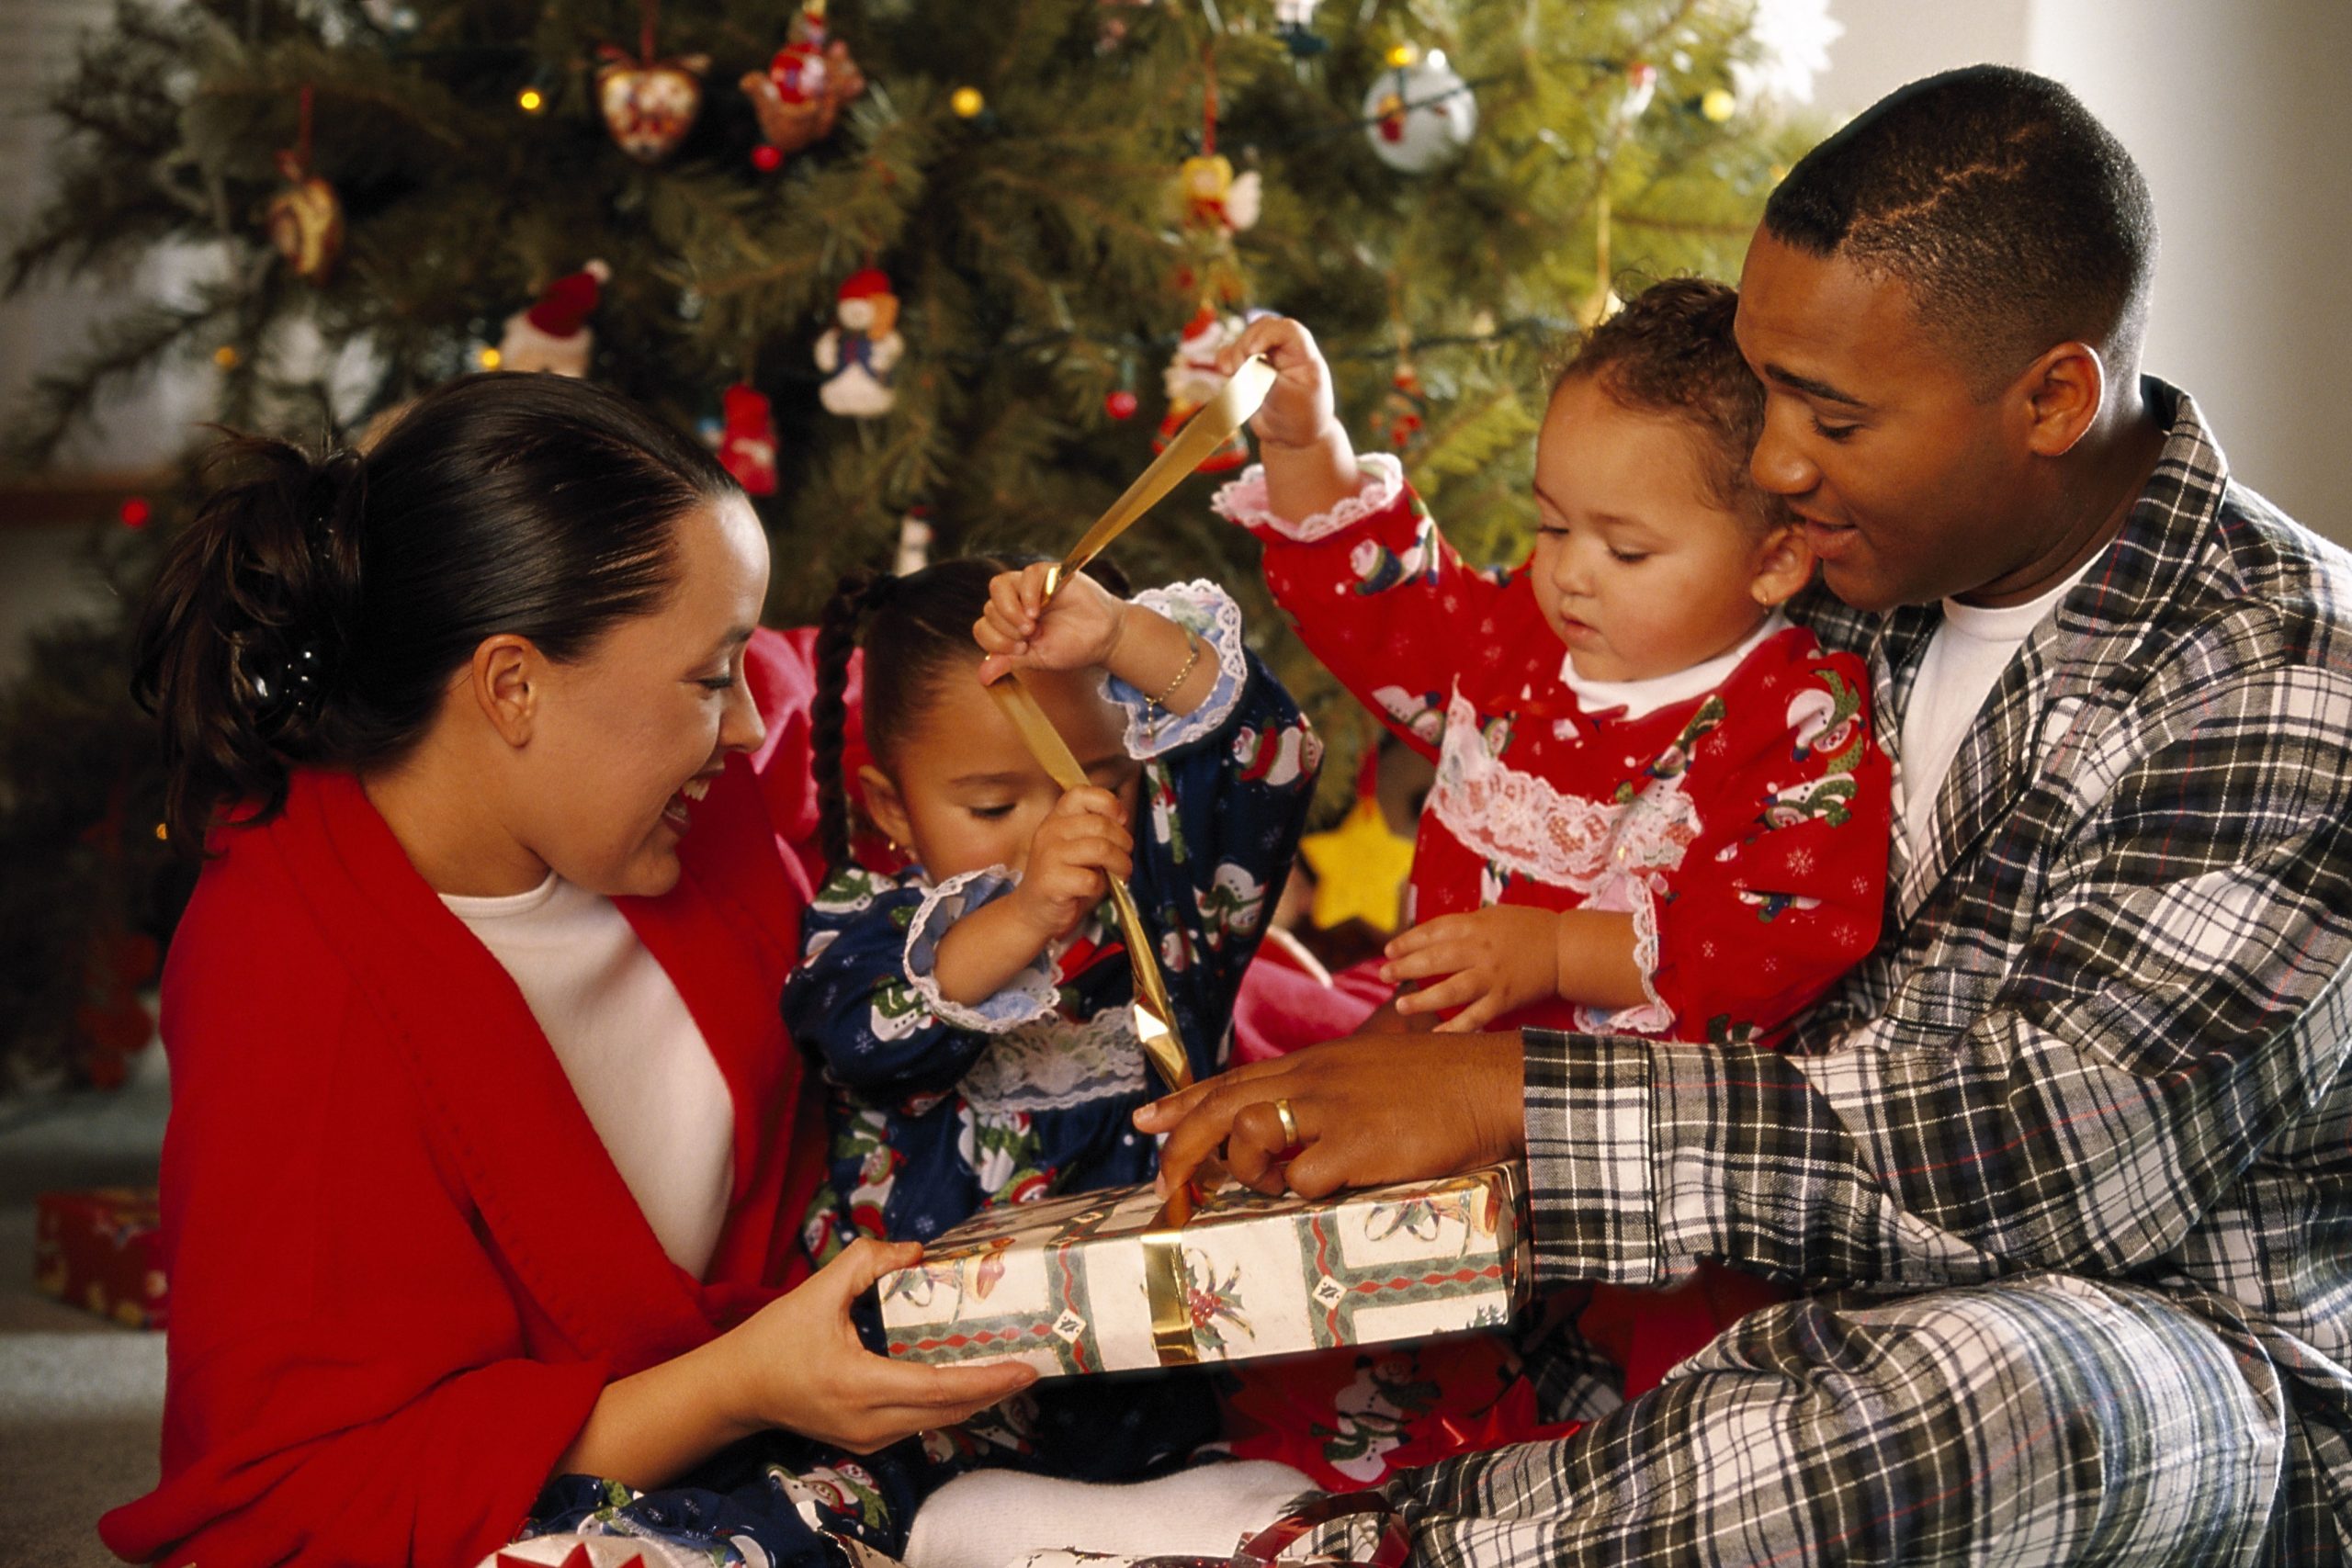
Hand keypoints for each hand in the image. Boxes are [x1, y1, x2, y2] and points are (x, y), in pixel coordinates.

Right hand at [724, 1238, 1037, 1453]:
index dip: (987, 1379)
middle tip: (1031, 1363)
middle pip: (949, 1411)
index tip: (1025, 1367)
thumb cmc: (774, 1340)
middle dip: (994, 1390)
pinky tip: (966, 1378)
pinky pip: (920, 1423)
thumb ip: (867, 1262)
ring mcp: (868, 1438)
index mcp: (859, 1385)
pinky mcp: (866, 1441)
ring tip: (1007, 1368)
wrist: (737, 1390)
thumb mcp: (817, 1291)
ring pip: (937, 1421)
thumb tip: (917, 1250)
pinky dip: (948, 1402)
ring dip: (974, 1397)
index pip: (938, 1387)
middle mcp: (869, 1421)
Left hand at [976, 563, 1126, 684]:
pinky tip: (1038, 610)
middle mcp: (1014, 603)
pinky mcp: (1047, 574)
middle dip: (1006, 629)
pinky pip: (1026, 575)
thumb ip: (1010, 662)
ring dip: (1010, 610)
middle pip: (989, 608)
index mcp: (1008, 625)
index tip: (1020, 650)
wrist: (1103, 638)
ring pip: (999, 586)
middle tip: (1030, 637)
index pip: (982, 627)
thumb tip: (982, 677)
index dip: (994, 641)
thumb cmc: (1071, 647)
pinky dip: (1027, 594)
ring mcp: (1028, 586)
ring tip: (1031, 625)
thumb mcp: (1037, 659)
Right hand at [1009, 786, 1133, 940]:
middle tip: (1125, 857)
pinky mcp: (1052, 881)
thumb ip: (1097, 831)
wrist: (1034, 911)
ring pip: (1101, 849)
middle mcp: (1050, 831)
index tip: (1121, 820)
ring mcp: (1049, 856)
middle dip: (1124, 842)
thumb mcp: (1078, 846)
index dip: (1108, 803)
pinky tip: (1094, 889)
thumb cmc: (1064, 877)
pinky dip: (1101, 886)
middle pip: (1101, 824)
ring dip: (1120, 864)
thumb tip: (1123, 822)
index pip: (1081, 794)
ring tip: (1121, 874)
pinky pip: (1091, 879)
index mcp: (1057, 818)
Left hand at [1133, 1031, 1524, 1200]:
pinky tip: (1326, 1189)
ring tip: (1272, 1183)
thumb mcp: (1369, 1070)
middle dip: (1182, 1146)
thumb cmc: (1440, 1083)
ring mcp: (1333, 1110)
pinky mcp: (1359, 1145)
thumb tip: (1294, 1122)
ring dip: (1247, 1168)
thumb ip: (1327, 1090)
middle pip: (1222, 1107)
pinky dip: (1302, 1192)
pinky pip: (1302, 1179)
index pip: (1233, 1080)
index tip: (1145, 1121)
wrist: (1492, 1084)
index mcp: (1315, 1063)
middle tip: (1165, 1183)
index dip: (1183, 1102)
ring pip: (1248, 1133)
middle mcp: (1313, 1079)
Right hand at [1217, 315, 1339, 451]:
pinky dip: (1225, 361)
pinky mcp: (1249, 369)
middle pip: (1261, 328)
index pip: (1287, 329)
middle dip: (1245, 344)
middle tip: (1240, 368)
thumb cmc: (1300, 418)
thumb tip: (1247, 362)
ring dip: (1234, 354)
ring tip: (1233, 374)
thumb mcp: (1288, 400)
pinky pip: (1232, 355)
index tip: (1252, 352)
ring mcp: (1267, 358)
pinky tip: (1225, 372)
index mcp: (1303, 355)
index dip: (1266, 334)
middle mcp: (1285, 351)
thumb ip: (1268, 379)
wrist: (1293, 439)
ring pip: (1244, 339)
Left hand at [1382, 906, 1563, 1032]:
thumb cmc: (1527, 928)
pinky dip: (1456, 1029)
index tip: (1389, 950)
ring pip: (1452, 990)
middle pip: (1436, 959)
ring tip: (1401, 1005)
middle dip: (1406, 967)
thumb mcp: (1493, 916)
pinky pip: (1476, 1017)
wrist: (1564, 948)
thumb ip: (1463, 926)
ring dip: (1424, 999)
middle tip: (1383, 975)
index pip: (1434, 931)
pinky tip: (1437, 1037)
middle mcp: (1481, 950)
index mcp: (1476, 925)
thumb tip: (1429, 937)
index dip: (1408, 940)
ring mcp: (1493, 977)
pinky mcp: (1505, 999)